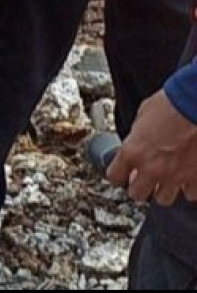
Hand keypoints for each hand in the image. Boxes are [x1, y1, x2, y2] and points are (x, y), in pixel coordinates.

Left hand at [107, 90, 196, 204]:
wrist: (195, 103)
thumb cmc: (170, 104)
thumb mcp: (142, 117)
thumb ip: (137, 137)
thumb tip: (137, 142)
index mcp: (132, 152)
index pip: (114, 177)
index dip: (118, 176)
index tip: (122, 174)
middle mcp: (151, 168)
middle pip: (137, 194)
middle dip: (139, 187)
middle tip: (144, 179)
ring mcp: (175, 175)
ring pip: (164, 199)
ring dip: (164, 190)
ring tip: (166, 181)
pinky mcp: (196, 177)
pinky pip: (190, 194)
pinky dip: (188, 188)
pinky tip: (188, 179)